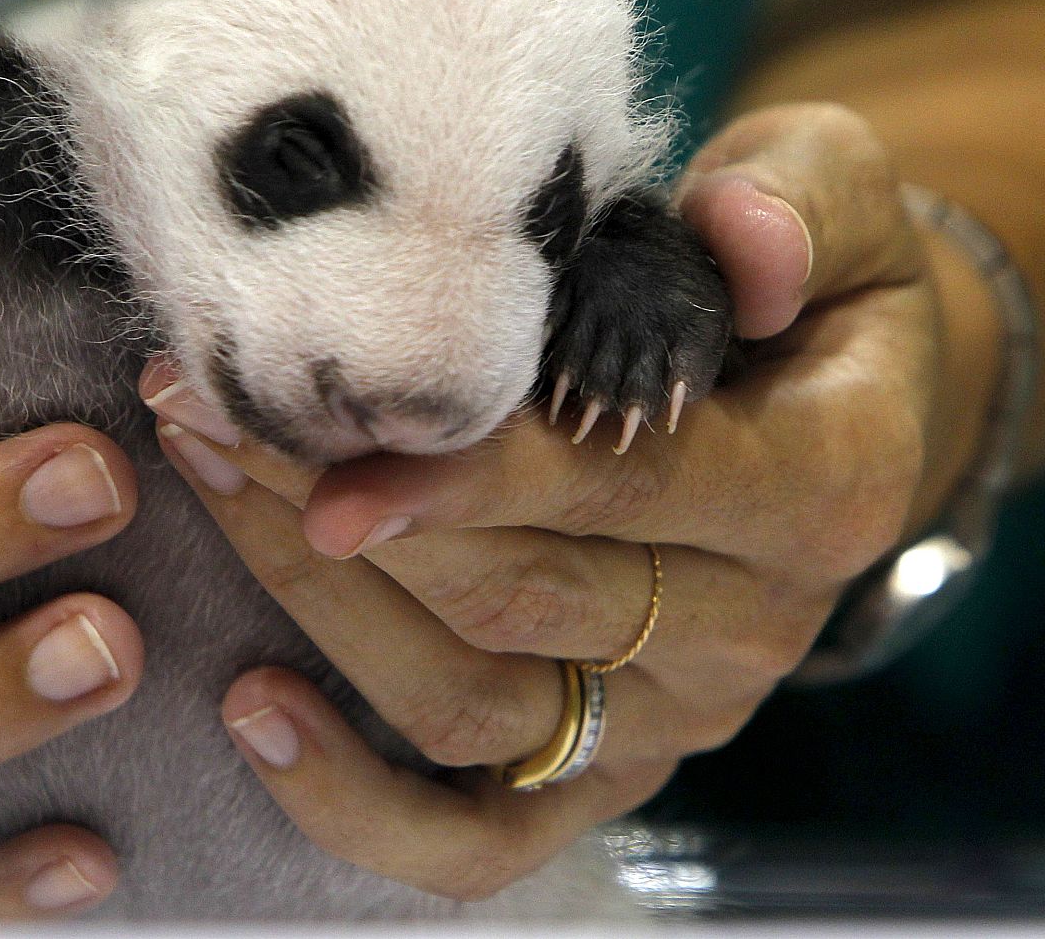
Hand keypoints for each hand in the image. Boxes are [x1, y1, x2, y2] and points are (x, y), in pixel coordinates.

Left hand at [142, 103, 999, 898]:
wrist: (840, 414)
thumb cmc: (806, 290)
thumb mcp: (840, 204)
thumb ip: (799, 206)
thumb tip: (743, 237)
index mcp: (818, 490)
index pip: (620, 490)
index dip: (470, 473)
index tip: (330, 444)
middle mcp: (749, 631)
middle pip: (511, 598)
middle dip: (339, 506)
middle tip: (207, 406)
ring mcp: (671, 718)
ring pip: (467, 704)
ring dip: (313, 607)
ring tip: (204, 480)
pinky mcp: (606, 772)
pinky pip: (477, 840)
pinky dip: (358, 804)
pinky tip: (254, 712)